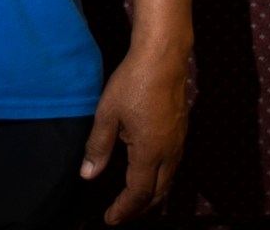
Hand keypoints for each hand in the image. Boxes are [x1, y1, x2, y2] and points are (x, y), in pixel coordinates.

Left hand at [80, 45, 188, 222]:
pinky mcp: (181, 129)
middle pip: (158, 192)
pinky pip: (173, 164)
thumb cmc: (133, 81)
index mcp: (150, 152)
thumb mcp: (107, 114)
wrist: (163, 56)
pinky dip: (160, 178)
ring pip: (168, 179)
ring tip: (133, 199)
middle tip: (120, 214)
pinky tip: (149, 171)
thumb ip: (98, 147)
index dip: (124, 209)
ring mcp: (178, 140)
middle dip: (139, 208)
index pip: (138, 193)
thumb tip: (88, 175)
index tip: (110, 219)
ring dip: (151, 194)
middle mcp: (169, 151)